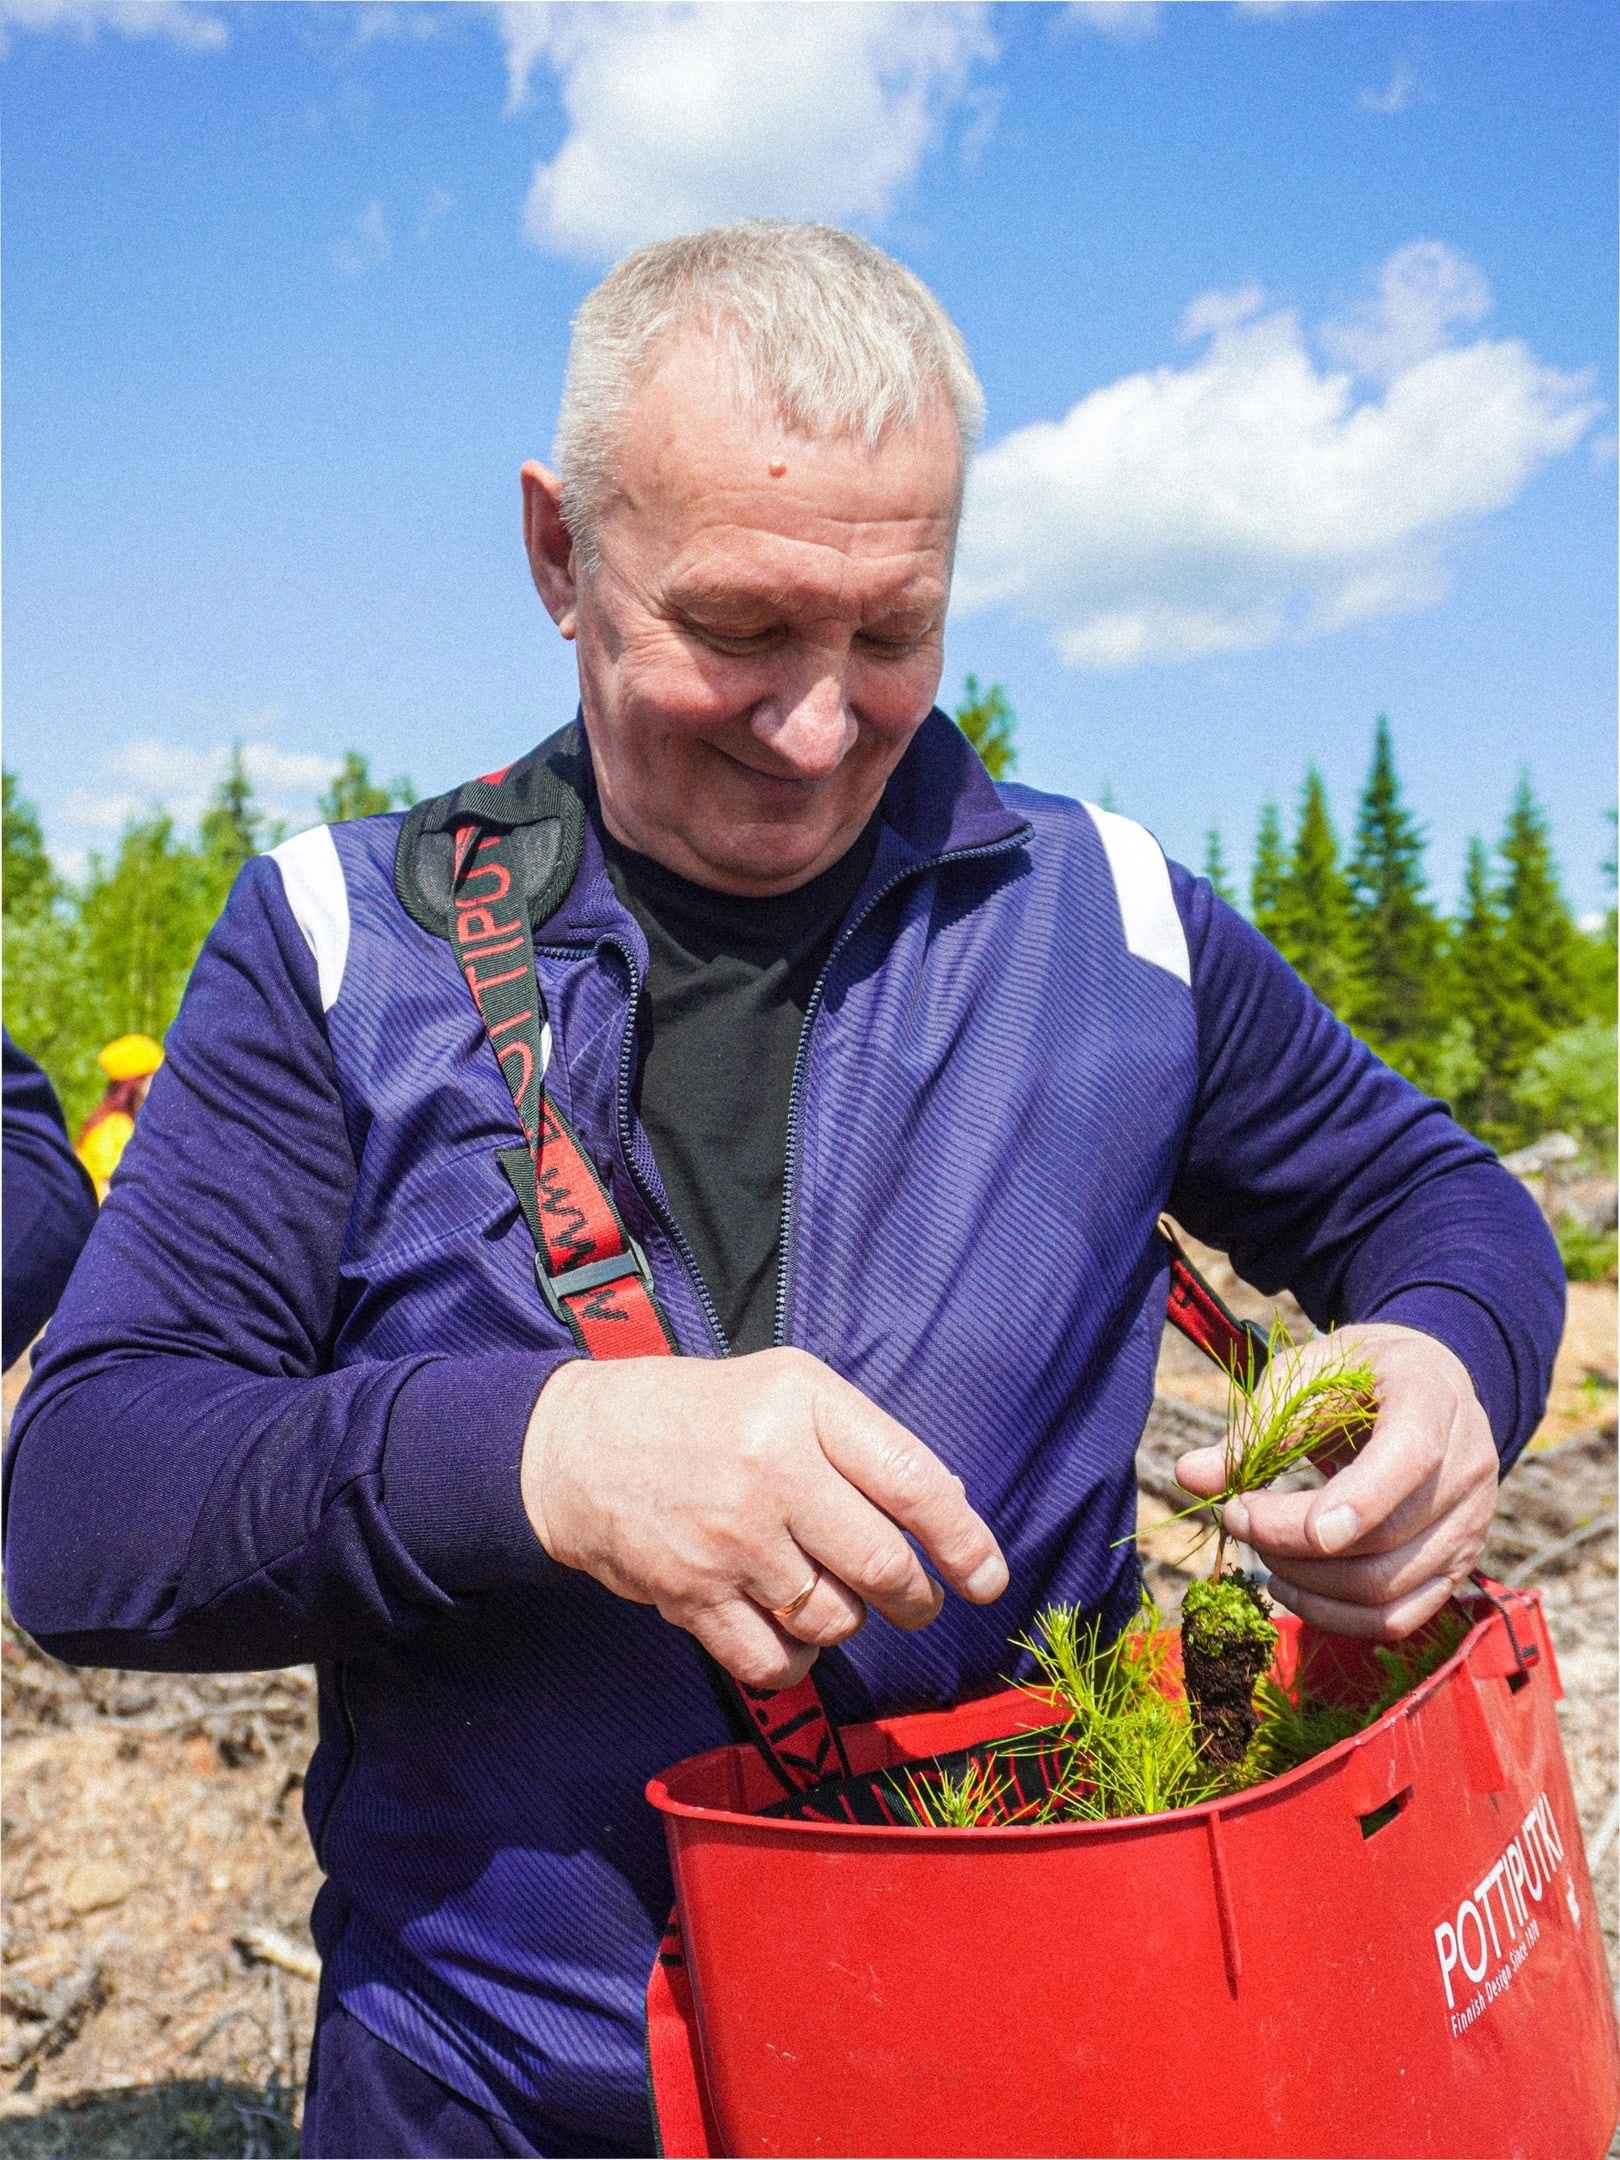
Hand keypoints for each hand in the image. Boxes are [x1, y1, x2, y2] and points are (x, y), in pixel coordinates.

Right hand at [521, 1349, 1007, 1689]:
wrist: (576, 1446)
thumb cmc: (700, 1414)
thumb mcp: (787, 1388)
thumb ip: (864, 1442)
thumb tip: (949, 1513)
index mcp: (804, 1406)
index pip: (914, 1484)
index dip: (965, 1542)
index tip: (988, 1578)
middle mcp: (770, 1471)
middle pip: (884, 1567)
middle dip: (915, 1598)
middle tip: (914, 1599)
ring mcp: (729, 1539)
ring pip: (835, 1619)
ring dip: (848, 1620)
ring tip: (826, 1592)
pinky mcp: (691, 1596)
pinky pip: (776, 1663)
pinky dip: (797, 1661)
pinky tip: (788, 1631)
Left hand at [1172, 1323, 1499, 1641]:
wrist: (1429, 1383)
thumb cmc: (1360, 1374)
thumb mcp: (1307, 1373)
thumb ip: (1257, 1424)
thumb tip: (1189, 1474)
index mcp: (1433, 1398)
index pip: (1411, 1457)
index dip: (1352, 1499)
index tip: (1266, 1516)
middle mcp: (1468, 1467)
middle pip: (1384, 1536)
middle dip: (1290, 1540)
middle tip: (1235, 1516)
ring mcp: (1471, 1524)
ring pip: (1387, 1589)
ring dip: (1308, 1585)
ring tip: (1261, 1552)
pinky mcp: (1459, 1567)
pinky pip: (1400, 1617)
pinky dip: (1337, 1617)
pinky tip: (1293, 1588)